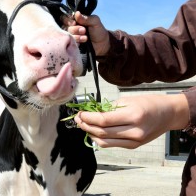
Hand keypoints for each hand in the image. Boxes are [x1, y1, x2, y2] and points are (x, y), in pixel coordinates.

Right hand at [62, 11, 109, 55]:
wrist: (102, 44)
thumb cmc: (98, 31)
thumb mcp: (95, 22)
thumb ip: (86, 18)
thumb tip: (77, 13)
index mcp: (75, 20)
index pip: (64, 18)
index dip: (67, 20)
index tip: (74, 23)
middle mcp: (72, 28)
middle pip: (65, 27)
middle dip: (74, 29)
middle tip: (84, 30)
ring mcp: (72, 36)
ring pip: (68, 36)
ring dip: (77, 36)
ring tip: (86, 38)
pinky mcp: (74, 44)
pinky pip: (70, 43)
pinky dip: (77, 42)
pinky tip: (83, 42)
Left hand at [74, 94, 188, 148]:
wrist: (167, 114)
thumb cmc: (148, 102)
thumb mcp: (128, 100)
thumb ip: (110, 108)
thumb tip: (92, 113)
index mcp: (133, 116)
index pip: (103, 120)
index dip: (88, 118)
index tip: (80, 113)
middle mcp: (134, 132)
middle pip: (102, 132)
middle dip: (86, 125)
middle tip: (78, 119)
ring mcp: (134, 142)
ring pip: (104, 142)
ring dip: (91, 134)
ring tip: (83, 125)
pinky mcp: (133, 146)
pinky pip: (112, 145)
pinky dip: (100, 139)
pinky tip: (94, 132)